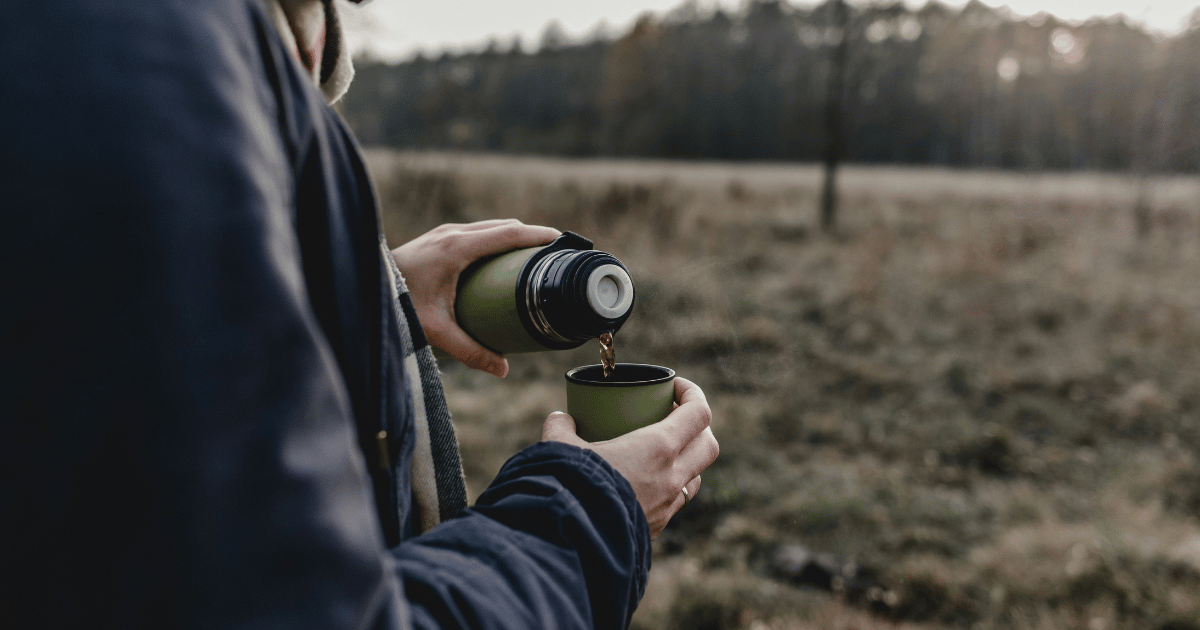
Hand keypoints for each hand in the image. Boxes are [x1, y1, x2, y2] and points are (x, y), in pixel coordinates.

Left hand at [391, 220, 559, 377]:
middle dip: (531, 237)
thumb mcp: (436, 330)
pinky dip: (496, 239)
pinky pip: (477, 232)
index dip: (538, 236)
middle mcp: (452, 234)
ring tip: (533, 258)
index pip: (508, 234)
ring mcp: (444, 233)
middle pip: (504, 227)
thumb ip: (470, 351)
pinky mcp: (438, 238)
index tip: (562, 241)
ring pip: (490, 227)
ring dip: (513, 237)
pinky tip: (502, 259)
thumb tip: (503, 370)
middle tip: (554, 256)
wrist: (364, 287)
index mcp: (457, 248)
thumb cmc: (398, 305)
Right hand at [542, 377, 718, 538]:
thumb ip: (560, 428)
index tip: (675, 386)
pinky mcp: (657, 527)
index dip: (693, 393)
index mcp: (658, 447)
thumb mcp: (560, 448)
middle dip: (699, 427)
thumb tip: (559, 419)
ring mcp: (668, 505)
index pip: (698, 413)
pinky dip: (668, 488)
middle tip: (673, 417)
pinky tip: (645, 484)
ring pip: (696, 476)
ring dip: (687, 460)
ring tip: (662, 452)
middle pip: (708, 445)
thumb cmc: (572, 486)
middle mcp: (672, 476)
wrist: (574, 540)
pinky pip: (675, 502)